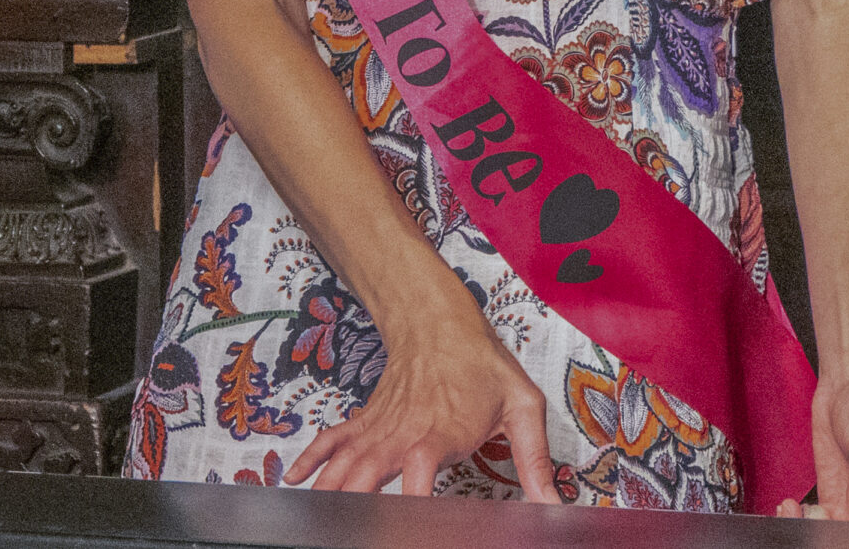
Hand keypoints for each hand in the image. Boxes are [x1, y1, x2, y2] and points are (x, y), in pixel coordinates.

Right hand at [283, 295, 559, 501]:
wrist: (439, 320)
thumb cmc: (481, 364)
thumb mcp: (522, 404)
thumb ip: (535, 458)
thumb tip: (552, 502)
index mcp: (440, 433)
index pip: (419, 474)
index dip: (412, 501)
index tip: (413, 523)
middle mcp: (402, 433)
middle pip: (366, 475)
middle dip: (357, 509)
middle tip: (351, 534)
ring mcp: (379, 428)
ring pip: (343, 464)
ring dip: (330, 492)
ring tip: (319, 521)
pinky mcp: (366, 421)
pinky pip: (330, 441)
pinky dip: (310, 460)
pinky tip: (296, 481)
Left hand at [775, 368, 848, 521]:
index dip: (844, 537)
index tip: (828, 525)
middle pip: (841, 536)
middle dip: (819, 532)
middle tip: (803, 515)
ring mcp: (845, 501)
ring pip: (824, 530)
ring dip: (802, 525)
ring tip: (790, 510)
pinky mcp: (829, 490)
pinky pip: (813, 516)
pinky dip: (797, 517)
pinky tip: (788, 506)